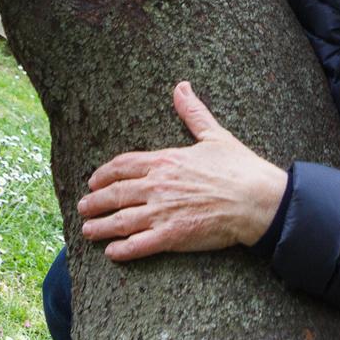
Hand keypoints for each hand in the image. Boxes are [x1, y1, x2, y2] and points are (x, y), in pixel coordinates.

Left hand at [77, 82, 288, 260]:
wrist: (256, 199)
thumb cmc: (239, 167)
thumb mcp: (214, 135)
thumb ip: (192, 113)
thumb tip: (181, 87)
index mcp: (165, 160)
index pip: (123, 165)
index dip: (104, 174)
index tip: (94, 181)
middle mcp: (157, 185)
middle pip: (115, 194)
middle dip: (95, 201)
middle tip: (82, 207)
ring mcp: (162, 212)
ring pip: (121, 220)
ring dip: (100, 227)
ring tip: (87, 231)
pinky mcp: (172, 235)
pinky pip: (139, 245)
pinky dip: (122, 250)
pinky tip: (112, 252)